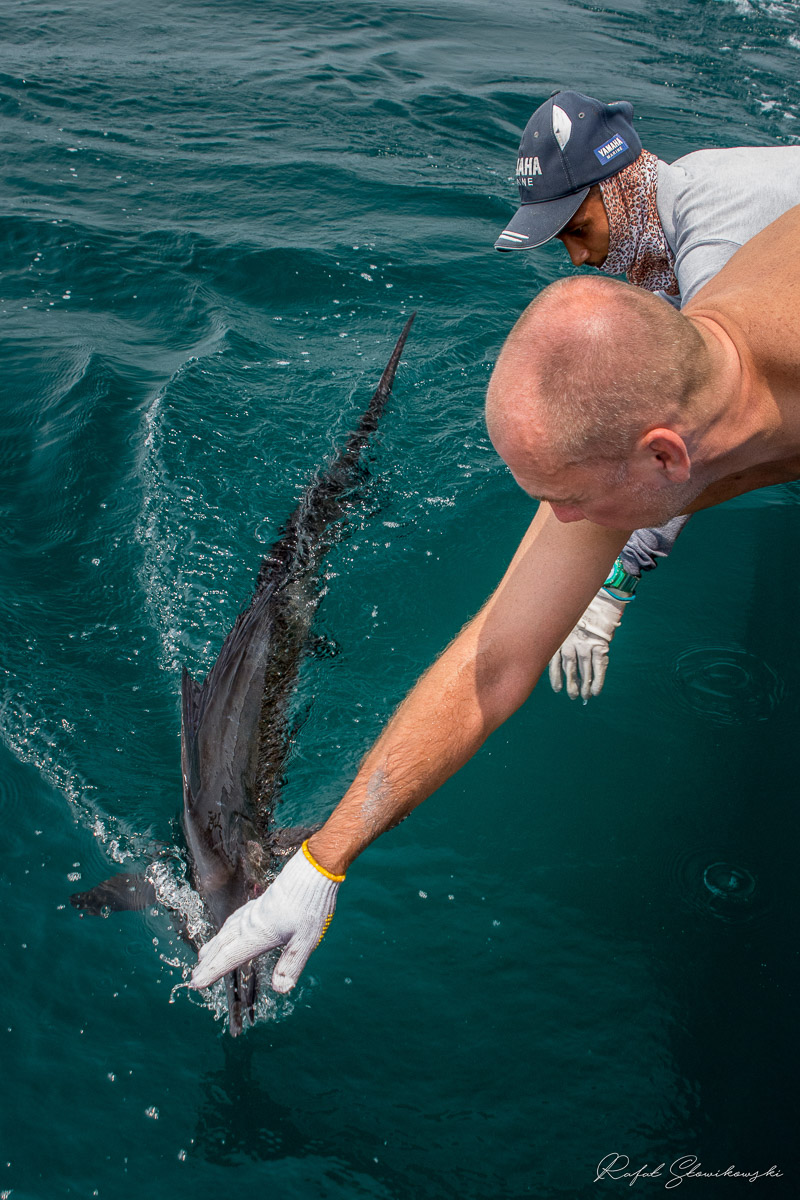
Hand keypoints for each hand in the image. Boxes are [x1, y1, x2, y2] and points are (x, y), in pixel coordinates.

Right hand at [190, 843, 342, 993]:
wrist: (313, 869)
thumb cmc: (310, 905)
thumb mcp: (306, 941)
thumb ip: (291, 965)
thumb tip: (280, 990)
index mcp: (257, 934)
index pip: (229, 957)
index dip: (212, 972)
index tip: (196, 983)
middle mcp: (249, 922)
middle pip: (222, 944)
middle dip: (208, 962)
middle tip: (194, 976)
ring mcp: (253, 910)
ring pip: (226, 930)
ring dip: (213, 945)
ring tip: (203, 956)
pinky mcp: (260, 901)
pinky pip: (235, 918)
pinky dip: (225, 928)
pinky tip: (228, 927)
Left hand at [548, 588, 631, 700]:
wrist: (600, 594)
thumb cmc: (581, 603)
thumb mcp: (565, 615)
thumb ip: (560, 628)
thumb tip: (551, 640)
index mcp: (560, 636)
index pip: (555, 661)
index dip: (556, 676)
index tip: (558, 689)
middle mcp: (571, 642)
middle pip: (570, 668)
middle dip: (571, 683)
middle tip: (572, 696)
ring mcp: (586, 645)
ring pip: (584, 670)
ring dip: (584, 685)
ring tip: (584, 697)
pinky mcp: (601, 645)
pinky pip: (599, 667)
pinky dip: (598, 680)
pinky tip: (596, 691)